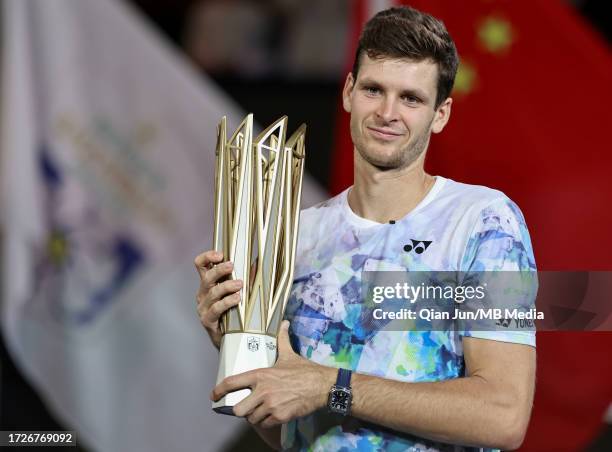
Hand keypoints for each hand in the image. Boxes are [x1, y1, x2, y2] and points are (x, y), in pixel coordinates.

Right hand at [194, 250, 242, 348]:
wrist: (230, 340)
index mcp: (208, 284)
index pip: (200, 265)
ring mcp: (203, 308)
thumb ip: (246, 278)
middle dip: (219, 269)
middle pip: (206, 277)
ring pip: (212, 292)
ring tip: (240, 284)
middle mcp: (203, 294)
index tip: (220, 254)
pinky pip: (216, 309)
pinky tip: (237, 299)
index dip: (207, 257)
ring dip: (226, 286)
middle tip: (232, 265)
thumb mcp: (238, 292)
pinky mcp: (207, 321)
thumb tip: (258, 263)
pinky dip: (227, 302)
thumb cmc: (235, 312)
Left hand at [210, 321, 335, 427]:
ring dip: (255, 417)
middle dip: (241, 410)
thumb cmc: (305, 370)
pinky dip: (266, 422)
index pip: (232, 383)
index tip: (214, 395)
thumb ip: (282, 339)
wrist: (322, 385)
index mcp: (261, 375)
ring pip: (252, 419)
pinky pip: (265, 424)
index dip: (219, 391)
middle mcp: (263, 391)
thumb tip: (284, 323)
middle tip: (246, 406)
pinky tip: (271, 416)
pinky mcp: (280, 416)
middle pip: (238, 409)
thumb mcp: (289, 354)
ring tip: (260, 411)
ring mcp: (271, 405)